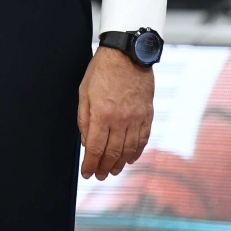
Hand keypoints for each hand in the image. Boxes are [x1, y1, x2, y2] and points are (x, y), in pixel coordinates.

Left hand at [78, 45, 153, 179]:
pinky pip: (143, 139)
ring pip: (128, 149)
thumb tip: (86, 142)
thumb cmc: (102, 70)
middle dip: (104, 168)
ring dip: (120, 164)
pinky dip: (136, 152)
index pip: (95, 148)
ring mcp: (136, 118)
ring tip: (113, 171)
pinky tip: (130, 159)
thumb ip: (84, 119)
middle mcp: (120, 119)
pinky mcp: (147, 114)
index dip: (90, 164)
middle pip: (112, 153)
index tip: (87, 173)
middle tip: (99, 176)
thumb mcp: (84, 91)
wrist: (127, 54)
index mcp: (102, 114)